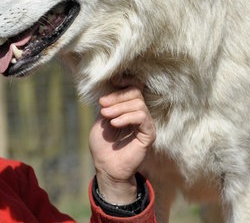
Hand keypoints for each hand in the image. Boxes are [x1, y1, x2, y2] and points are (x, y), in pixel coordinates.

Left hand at [89, 76, 155, 203]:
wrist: (106, 167)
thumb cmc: (102, 145)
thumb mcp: (101, 120)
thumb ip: (108, 105)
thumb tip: (111, 88)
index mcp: (128, 108)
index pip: (133, 87)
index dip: (125, 81)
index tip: (113, 83)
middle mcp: (139, 114)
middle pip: (135, 93)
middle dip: (117, 97)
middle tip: (103, 106)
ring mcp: (145, 124)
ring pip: (138, 104)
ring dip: (119, 108)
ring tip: (106, 117)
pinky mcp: (149, 134)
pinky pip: (142, 118)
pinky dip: (127, 117)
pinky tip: (115, 123)